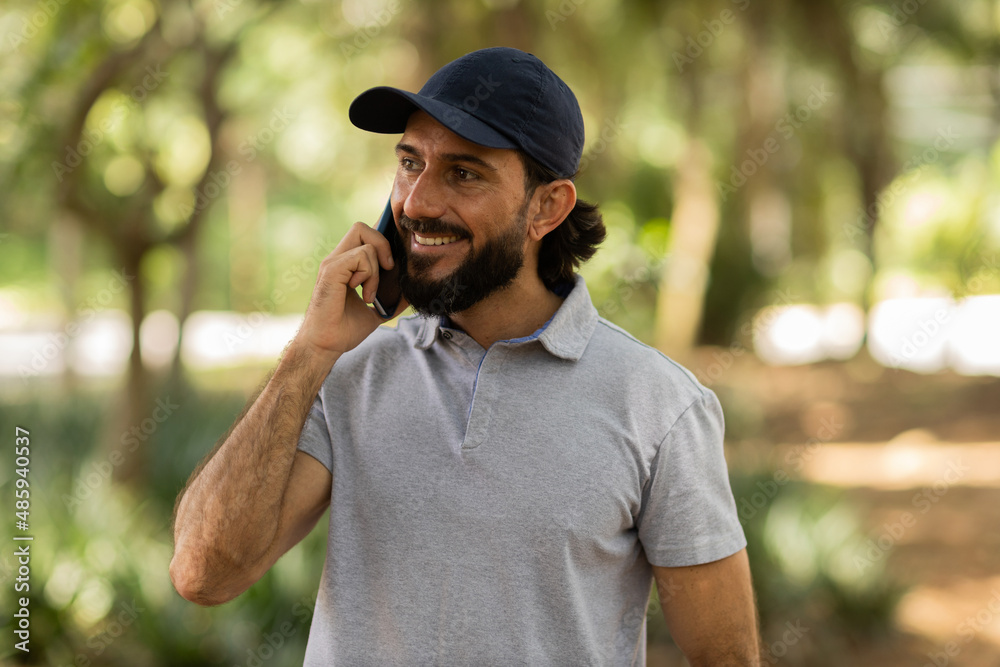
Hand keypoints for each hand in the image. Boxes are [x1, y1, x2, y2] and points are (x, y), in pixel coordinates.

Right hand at [295, 221, 407, 357]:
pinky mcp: (331, 271)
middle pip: (362, 228)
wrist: (327, 346)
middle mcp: (337, 259)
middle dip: (382, 244)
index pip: (363, 235)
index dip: (381, 241)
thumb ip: (391, 299)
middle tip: (388, 269)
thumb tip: (411, 292)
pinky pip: (360, 257)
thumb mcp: (377, 311)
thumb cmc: (345, 329)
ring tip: (369, 294)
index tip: (391, 265)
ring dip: (376, 271)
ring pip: (366, 244)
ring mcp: (332, 263)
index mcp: (346, 265)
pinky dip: (369, 275)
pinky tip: (363, 294)